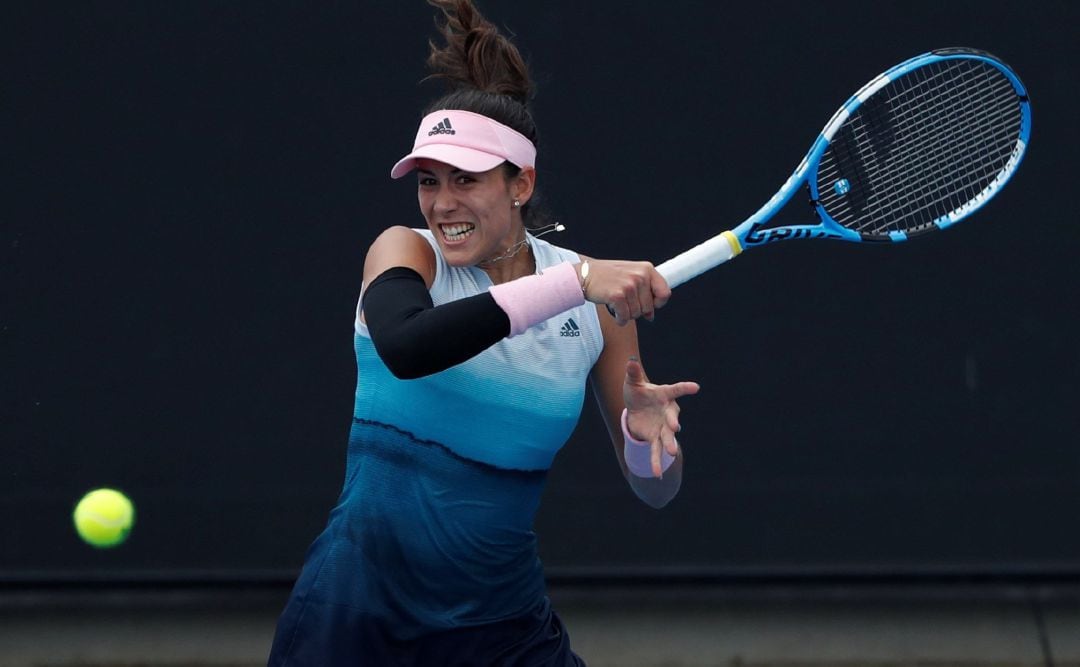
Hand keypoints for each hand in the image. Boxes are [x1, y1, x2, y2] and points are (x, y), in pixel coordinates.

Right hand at [580, 260, 670, 325]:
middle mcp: (640, 276)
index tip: (651, 305)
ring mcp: (629, 285)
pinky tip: (614, 311)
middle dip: (638, 310)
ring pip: (636, 314)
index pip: (665, 292)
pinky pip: (625, 316)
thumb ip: (644, 291)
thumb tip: (651, 315)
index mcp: (646, 268)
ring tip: (618, 304)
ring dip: (627, 314)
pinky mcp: (618, 295)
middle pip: (649, 307)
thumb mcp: (630, 274)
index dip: (658, 303)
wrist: (585, 275)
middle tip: (626, 303)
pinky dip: (620, 319)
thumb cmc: (606, 276)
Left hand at [622, 357, 699, 476]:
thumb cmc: (638, 392)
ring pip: (667, 437)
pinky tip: (656, 474)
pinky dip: (655, 462)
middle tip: (676, 427)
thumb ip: (633, 372)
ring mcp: (663, 427)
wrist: (637, 409)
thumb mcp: (632, 382)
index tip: (696, 387)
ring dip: (669, 445)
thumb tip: (630, 360)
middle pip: (672, 417)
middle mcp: (667, 412)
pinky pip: (656, 451)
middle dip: (673, 422)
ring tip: (671, 453)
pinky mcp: (655, 438)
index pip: (675, 390)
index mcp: (664, 395)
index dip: (685, 388)